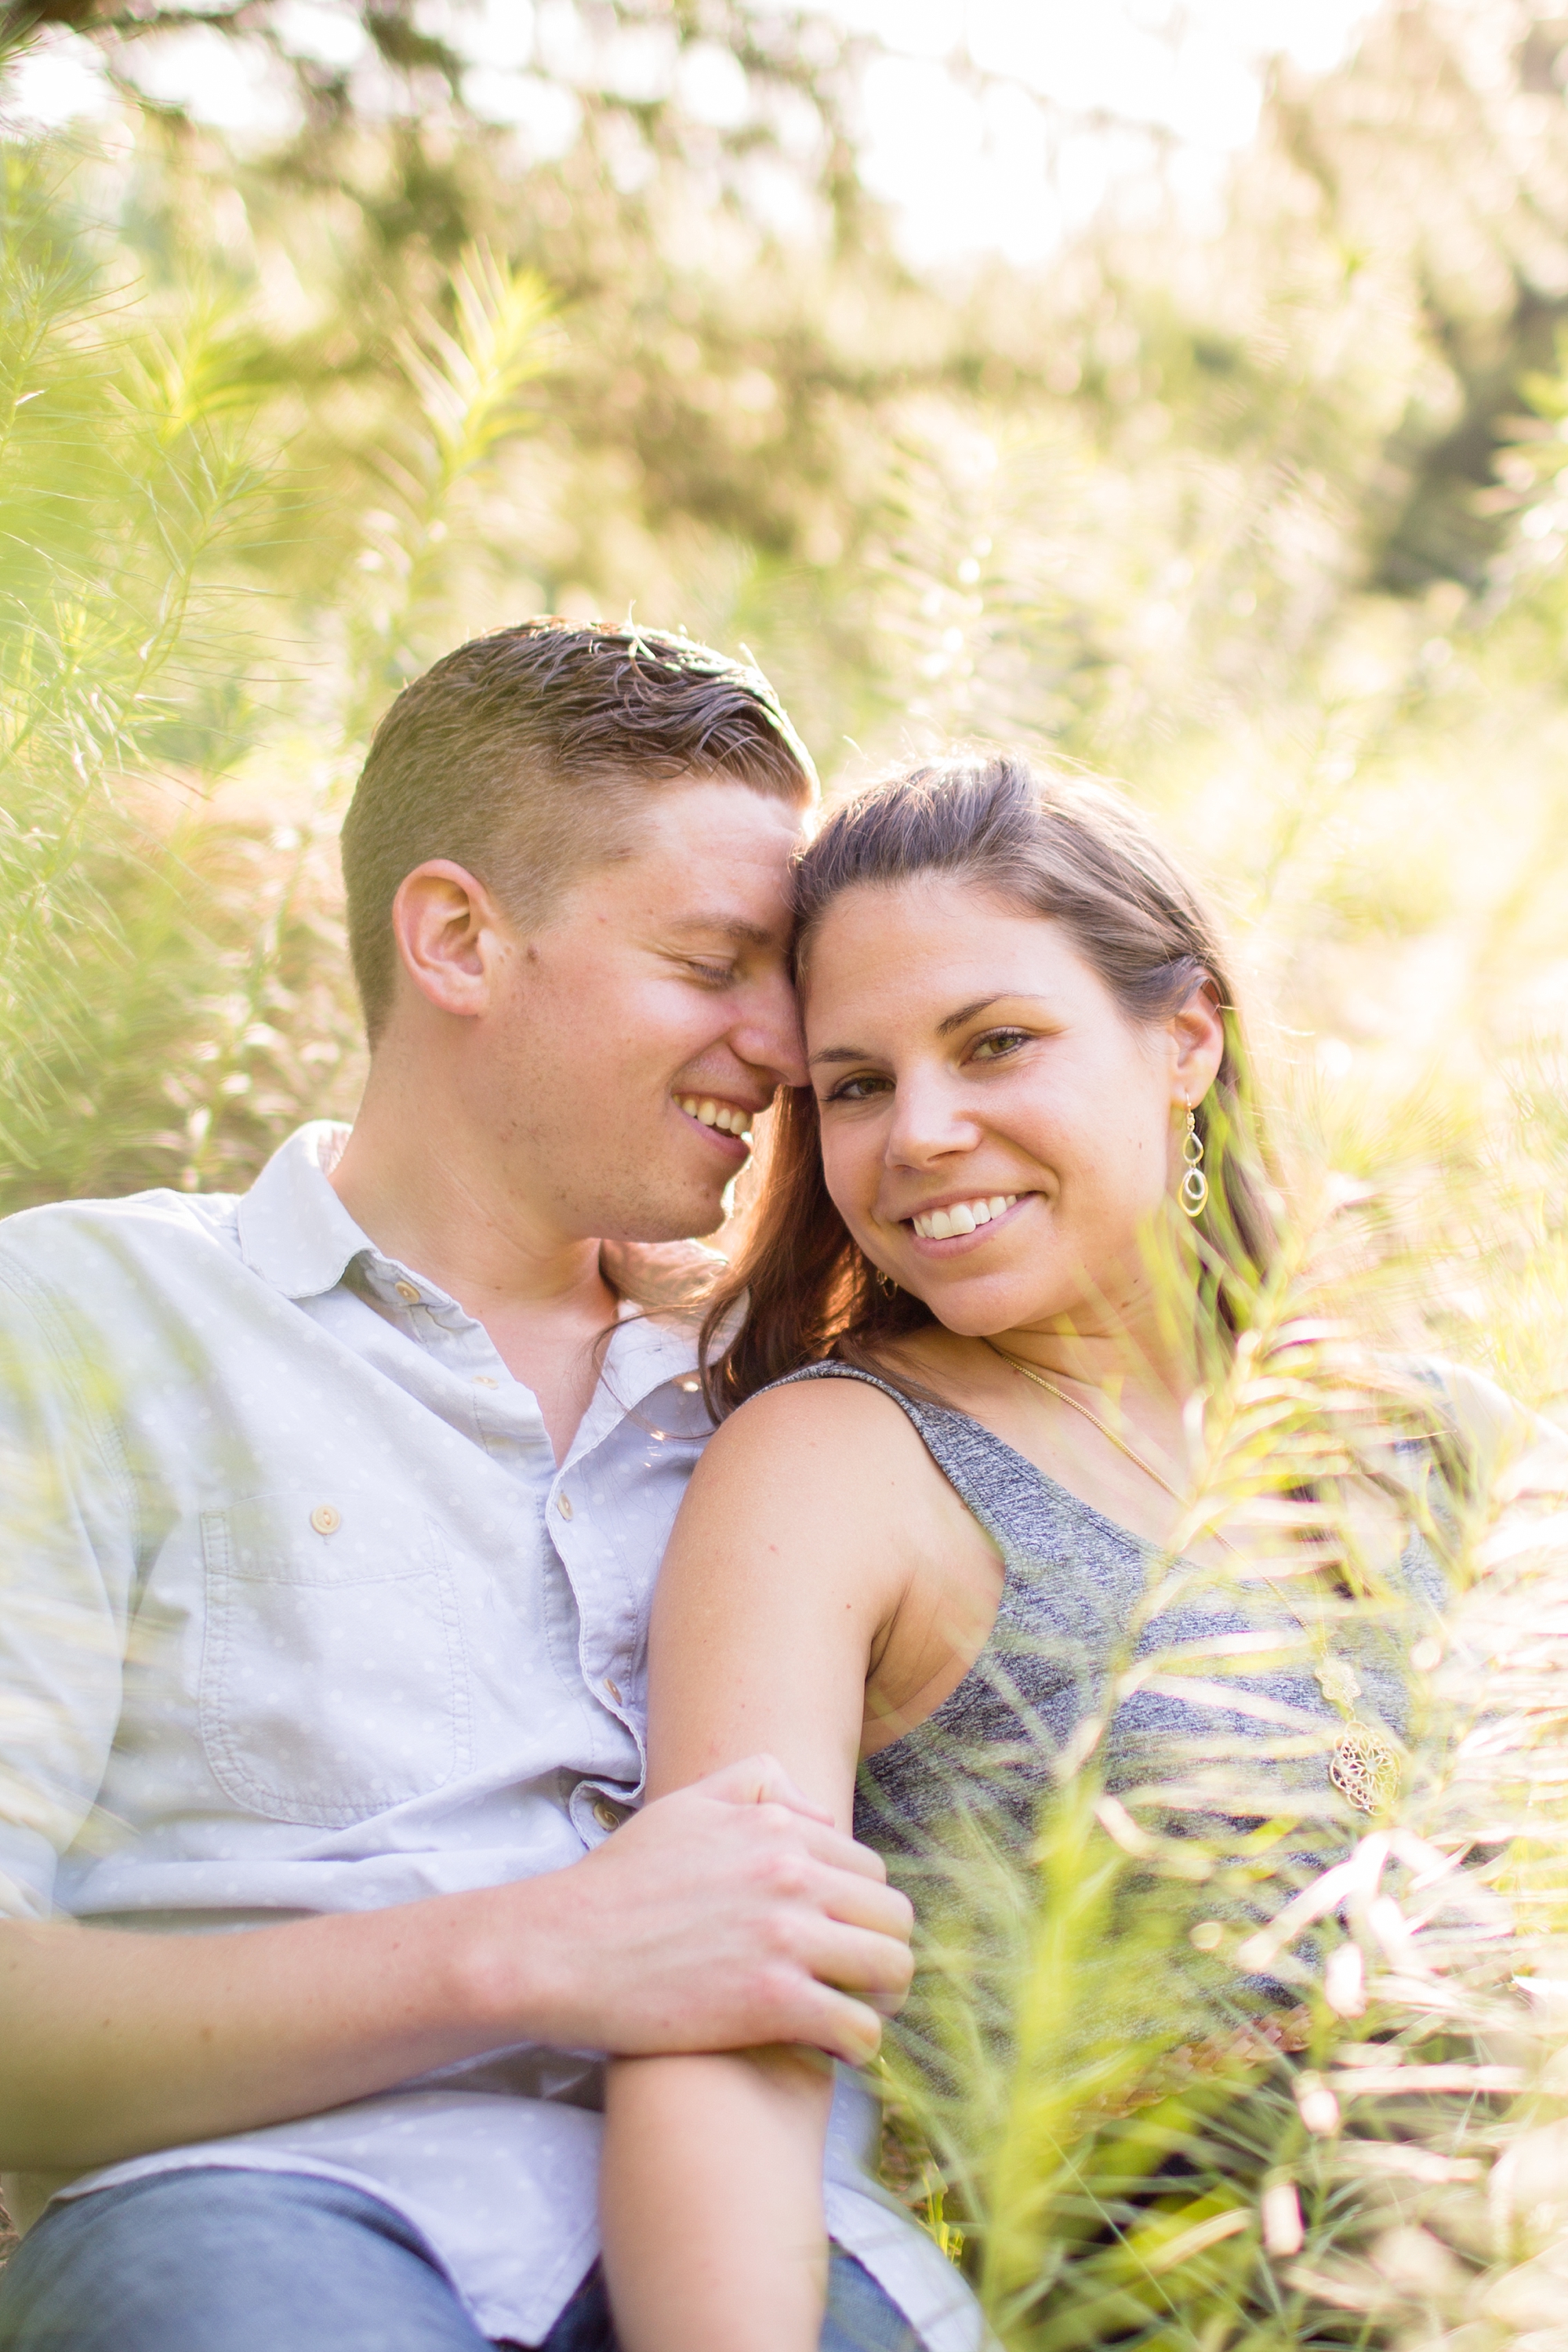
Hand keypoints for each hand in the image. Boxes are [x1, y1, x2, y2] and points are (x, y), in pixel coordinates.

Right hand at [514, 1755, 913, 2064]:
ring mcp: (784, 1938)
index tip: (842, 1939)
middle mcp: (791, 1875)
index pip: (871, 1870)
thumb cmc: (619, 1882)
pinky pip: (859, 2029)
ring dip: (883, 1999)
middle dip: (884, 1951)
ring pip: (892, 1970)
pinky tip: (832, 2051)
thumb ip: (755, 1784)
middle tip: (859, 1982)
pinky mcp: (770, 2002)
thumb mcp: (685, 1805)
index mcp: (778, 1829)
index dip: (863, 1909)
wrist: (561, 1950)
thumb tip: (815, 1809)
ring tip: (855, 2014)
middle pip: (894, 1918)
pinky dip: (858, 2046)